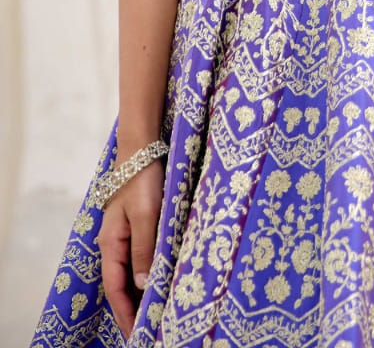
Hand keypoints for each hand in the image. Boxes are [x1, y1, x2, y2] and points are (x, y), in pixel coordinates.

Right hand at [97, 159, 164, 337]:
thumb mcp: (146, 215)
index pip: (115, 288)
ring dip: (141, 291)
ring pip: (131, 270)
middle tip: (149, 329)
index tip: (136, 334)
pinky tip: (160, 278)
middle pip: (121, 283)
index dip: (125, 312)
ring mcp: (125, 233)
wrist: (142, 147)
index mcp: (111, 243)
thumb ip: (144, 250)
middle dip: (133, 307)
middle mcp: (115, 242)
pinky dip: (147, 272)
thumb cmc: (143, 180)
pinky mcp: (137, 224)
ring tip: (156, 311)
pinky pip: (139, 255)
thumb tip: (143, 286)